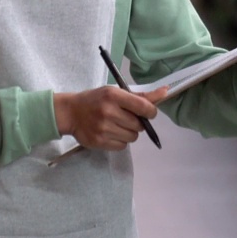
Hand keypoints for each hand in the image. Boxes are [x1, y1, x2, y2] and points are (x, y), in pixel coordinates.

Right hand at [54, 86, 168, 150]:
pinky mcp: (99, 142)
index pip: (144, 107)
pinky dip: (120, 141)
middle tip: (125, 117)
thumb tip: (166, 91)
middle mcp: (108, 111)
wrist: (70, 112)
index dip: (151, 112)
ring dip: (129, 132)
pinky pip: (122, 146)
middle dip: (137, 123)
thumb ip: (140, 96)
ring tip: (117, 125)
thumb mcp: (115, 92)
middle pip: (139, 125)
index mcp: (113, 95)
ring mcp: (103, 128)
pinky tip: (110, 133)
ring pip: (132, 137)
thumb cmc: (95, 99)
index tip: (148, 112)